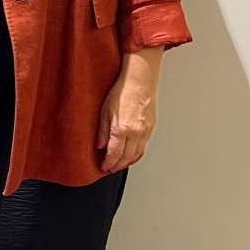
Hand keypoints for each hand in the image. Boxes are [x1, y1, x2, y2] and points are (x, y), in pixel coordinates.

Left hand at [97, 46, 163, 172]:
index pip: (115, 154)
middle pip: (127, 157)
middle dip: (117, 165)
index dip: (108, 163)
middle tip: (109, 168)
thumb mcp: (104, 111)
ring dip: (127, 162)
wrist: (140, 81)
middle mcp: (136, 133)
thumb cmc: (121, 91)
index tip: (103, 167)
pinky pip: (143, 146)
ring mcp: (145, 131)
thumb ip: (101, 131)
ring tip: (118, 164)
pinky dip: (136, 154)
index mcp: (122, 129)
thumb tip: (99, 146)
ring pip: (137, 154)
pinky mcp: (150, 128)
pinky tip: (130, 155)